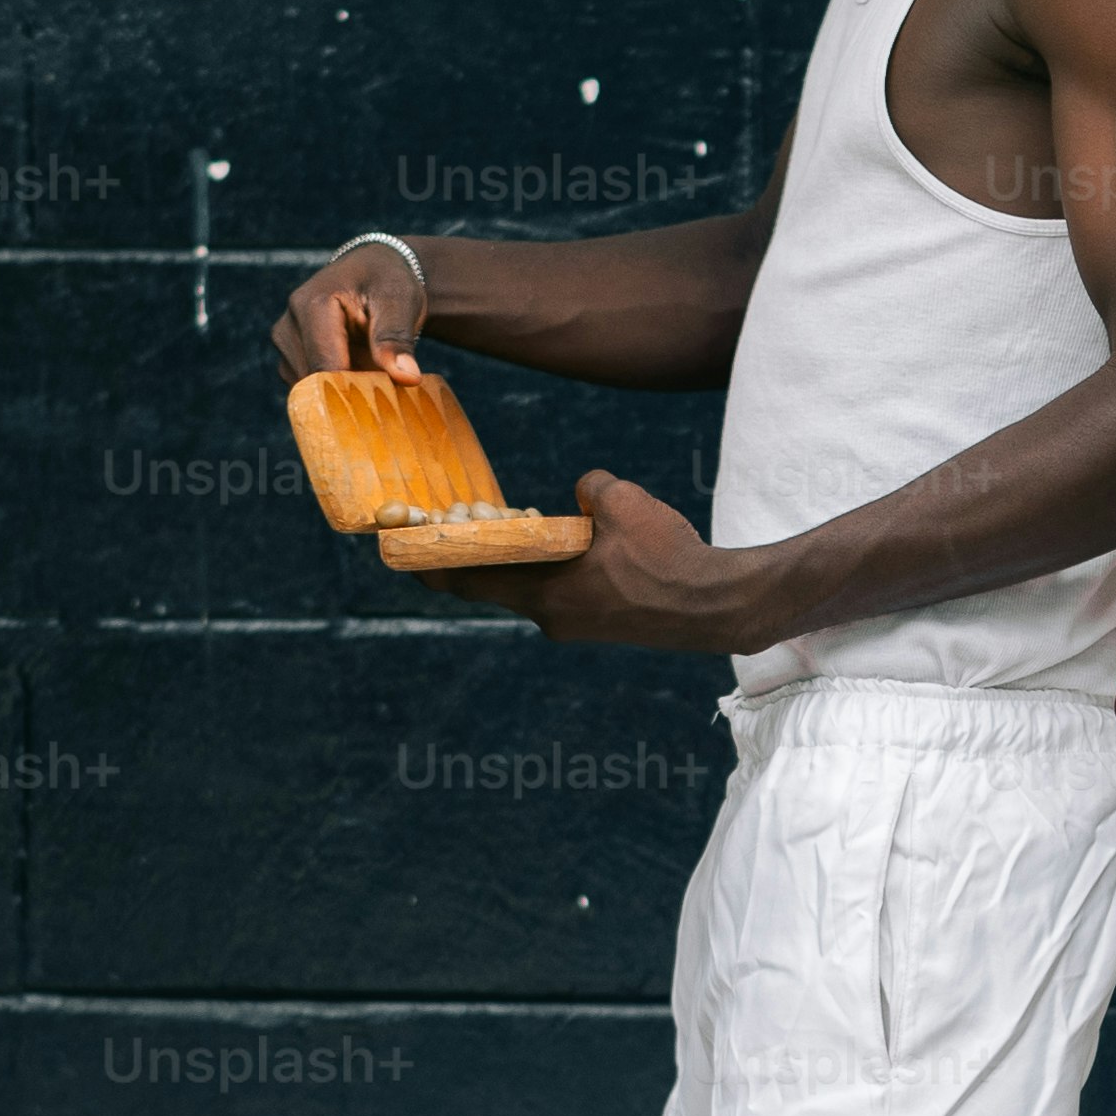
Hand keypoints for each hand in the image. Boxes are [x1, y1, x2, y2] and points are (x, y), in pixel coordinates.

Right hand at [269, 238, 427, 377]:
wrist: (371, 273)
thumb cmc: (385, 281)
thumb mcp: (399, 300)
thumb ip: (396, 337)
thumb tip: (407, 377)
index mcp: (312, 305)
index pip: (325, 366)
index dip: (353, 390)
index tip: (381, 400)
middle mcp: (288, 325)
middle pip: (314, 381)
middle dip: (349, 392)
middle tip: (383, 384)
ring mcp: (285, 343)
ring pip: (310, 389)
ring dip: (341, 391)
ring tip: (370, 371)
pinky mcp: (289, 357)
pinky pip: (309, 387)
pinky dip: (334, 389)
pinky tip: (357, 372)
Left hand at [446, 469, 754, 652]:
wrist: (717, 605)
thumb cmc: (668, 557)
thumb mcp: (622, 503)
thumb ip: (589, 490)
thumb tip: (583, 492)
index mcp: (544, 594)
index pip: (468, 581)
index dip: (429, 566)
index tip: (398, 554)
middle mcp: (552, 617)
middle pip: (494, 584)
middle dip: (472, 555)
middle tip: (453, 526)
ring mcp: (577, 625)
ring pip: (530, 587)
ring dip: (516, 560)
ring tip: (512, 527)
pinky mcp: (601, 624)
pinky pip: (560, 591)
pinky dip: (550, 569)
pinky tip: (567, 544)